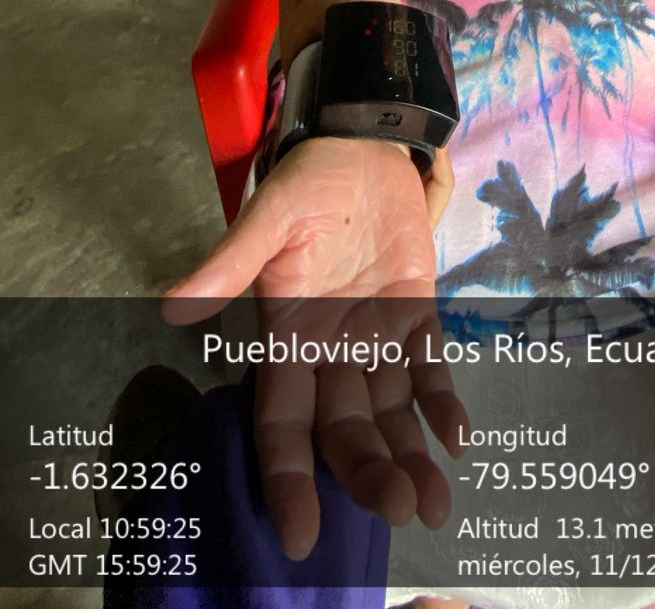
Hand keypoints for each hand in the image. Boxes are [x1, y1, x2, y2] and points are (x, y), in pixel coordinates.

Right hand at [162, 137, 467, 557]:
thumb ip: (231, 262)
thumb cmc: (306, 179)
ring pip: (391, 412)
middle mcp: (330, 350)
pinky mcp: (416, 313)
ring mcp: (376, 336)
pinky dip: (443, 401)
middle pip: (345, 429)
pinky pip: (430, 367)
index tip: (298, 533)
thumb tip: (174, 305)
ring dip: (410, 456)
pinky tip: (458, 436)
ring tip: (434, 503)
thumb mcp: (267, 216)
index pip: (282, 421)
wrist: (362, 143)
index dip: (288, 476)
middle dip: (367, 473)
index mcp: (287, 336)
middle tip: (399, 511)